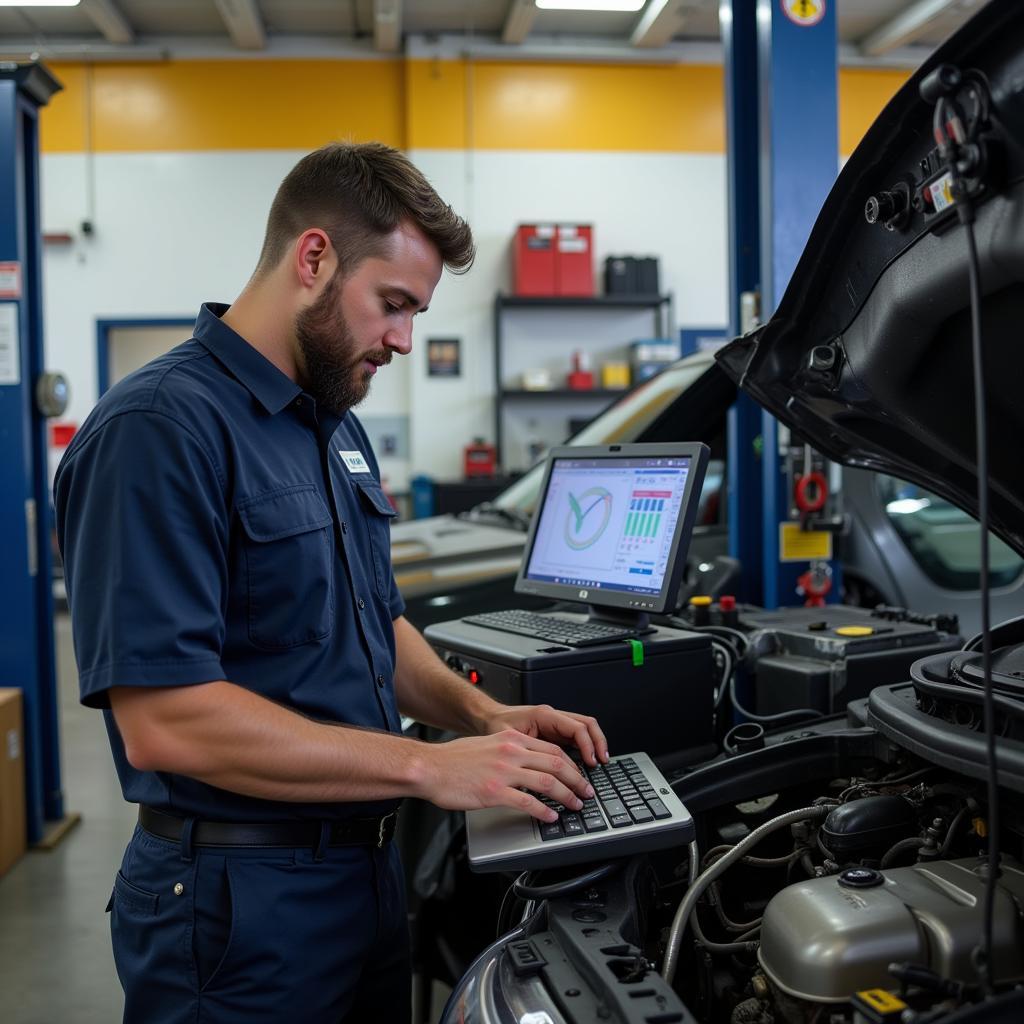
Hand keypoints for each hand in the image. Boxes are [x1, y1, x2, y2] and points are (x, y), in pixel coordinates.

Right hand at [415, 729, 594, 822]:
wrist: (430, 768)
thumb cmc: (454, 760)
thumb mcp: (487, 745)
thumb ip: (509, 752)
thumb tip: (529, 765)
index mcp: (512, 740)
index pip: (552, 750)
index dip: (572, 765)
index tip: (579, 776)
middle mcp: (511, 752)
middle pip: (557, 765)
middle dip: (577, 781)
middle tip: (585, 793)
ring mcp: (504, 772)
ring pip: (548, 783)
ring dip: (567, 796)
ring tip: (574, 806)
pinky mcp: (495, 792)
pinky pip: (528, 802)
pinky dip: (544, 811)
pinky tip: (550, 817)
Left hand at [483, 704, 608, 768]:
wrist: (486, 717)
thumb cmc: (494, 726)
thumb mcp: (507, 740)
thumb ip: (524, 755)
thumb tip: (540, 776)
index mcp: (543, 715)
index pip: (576, 727)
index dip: (587, 745)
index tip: (591, 762)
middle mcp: (552, 716)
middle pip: (586, 724)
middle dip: (597, 744)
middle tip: (601, 764)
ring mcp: (554, 723)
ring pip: (584, 729)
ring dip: (594, 745)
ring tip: (598, 763)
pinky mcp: (553, 731)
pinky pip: (575, 736)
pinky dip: (584, 747)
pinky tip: (586, 762)